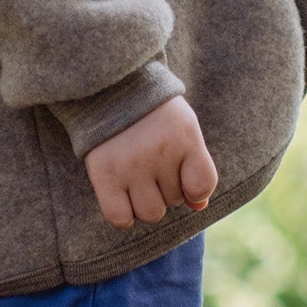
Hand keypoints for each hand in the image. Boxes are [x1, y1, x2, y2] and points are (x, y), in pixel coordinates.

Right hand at [83, 94, 216, 228]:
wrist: (108, 88)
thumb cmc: (152, 113)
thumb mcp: (182, 128)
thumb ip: (195, 165)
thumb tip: (198, 206)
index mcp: (184, 136)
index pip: (202, 185)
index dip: (194, 190)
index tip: (183, 178)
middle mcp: (159, 151)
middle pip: (174, 200)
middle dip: (165, 189)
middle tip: (151, 165)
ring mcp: (131, 164)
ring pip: (150, 213)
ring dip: (146, 203)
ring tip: (137, 180)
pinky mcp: (104, 174)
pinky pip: (120, 218)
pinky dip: (123, 214)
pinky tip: (121, 196)